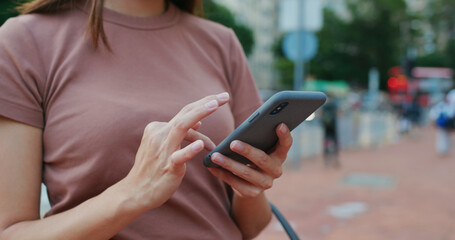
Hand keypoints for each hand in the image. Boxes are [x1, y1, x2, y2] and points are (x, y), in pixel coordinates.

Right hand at [120, 93, 229, 209]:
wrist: (135, 192)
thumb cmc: (153, 169)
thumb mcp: (165, 146)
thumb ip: (180, 134)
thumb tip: (198, 122)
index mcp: (158, 128)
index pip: (185, 114)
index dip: (203, 104)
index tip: (220, 97)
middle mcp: (159, 134)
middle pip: (185, 114)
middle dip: (206, 103)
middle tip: (224, 96)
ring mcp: (162, 150)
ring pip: (181, 127)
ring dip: (199, 114)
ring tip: (215, 105)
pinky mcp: (168, 167)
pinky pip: (179, 156)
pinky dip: (190, 150)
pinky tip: (201, 146)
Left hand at [208, 123, 292, 197]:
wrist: (251, 184)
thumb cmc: (253, 157)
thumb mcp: (259, 148)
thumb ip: (256, 139)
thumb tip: (241, 130)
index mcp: (279, 155)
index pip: (286, 144)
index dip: (284, 135)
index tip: (280, 124)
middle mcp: (276, 171)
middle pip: (262, 160)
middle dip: (247, 151)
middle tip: (232, 143)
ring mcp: (265, 184)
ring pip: (246, 173)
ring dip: (228, 163)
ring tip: (215, 156)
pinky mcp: (252, 193)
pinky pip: (235, 183)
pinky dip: (222, 174)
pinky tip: (211, 166)